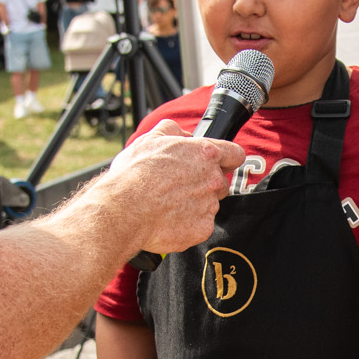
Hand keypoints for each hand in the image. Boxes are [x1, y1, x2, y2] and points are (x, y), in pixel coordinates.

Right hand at [104, 120, 243, 253]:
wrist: (124, 210)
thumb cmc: (134, 175)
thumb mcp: (149, 139)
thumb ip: (172, 130)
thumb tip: (183, 134)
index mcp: (204, 154)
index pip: (235, 154)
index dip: (227, 159)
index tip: (219, 164)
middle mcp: (213, 179)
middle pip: (221, 183)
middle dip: (205, 185)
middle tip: (179, 187)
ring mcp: (209, 205)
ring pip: (209, 205)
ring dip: (194, 205)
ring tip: (167, 204)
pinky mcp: (203, 228)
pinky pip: (200, 226)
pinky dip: (188, 225)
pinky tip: (168, 220)